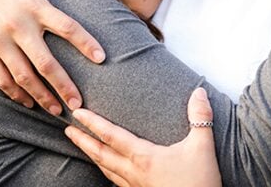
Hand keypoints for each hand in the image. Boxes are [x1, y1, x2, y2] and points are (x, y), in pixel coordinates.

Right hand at [0, 0, 97, 114]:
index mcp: (34, 5)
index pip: (66, 26)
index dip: (85, 43)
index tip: (102, 58)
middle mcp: (18, 25)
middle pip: (45, 62)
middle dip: (63, 85)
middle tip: (79, 104)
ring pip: (23, 76)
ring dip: (41, 96)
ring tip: (57, 111)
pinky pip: (2, 79)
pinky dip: (16, 94)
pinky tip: (30, 103)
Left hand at [65, 87, 220, 186]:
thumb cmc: (199, 184)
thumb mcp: (202, 148)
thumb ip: (200, 118)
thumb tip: (199, 93)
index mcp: (144, 158)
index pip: (111, 136)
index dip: (93, 124)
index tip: (78, 114)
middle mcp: (135, 174)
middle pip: (101, 155)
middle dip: (83, 141)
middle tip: (68, 130)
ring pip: (107, 171)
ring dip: (93, 157)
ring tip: (84, 147)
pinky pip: (118, 183)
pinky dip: (108, 173)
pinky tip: (110, 172)